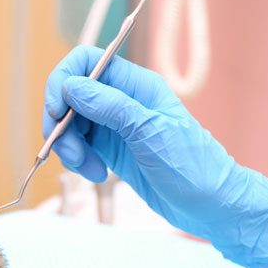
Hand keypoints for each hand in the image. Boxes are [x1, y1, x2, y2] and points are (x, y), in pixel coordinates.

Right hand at [44, 45, 267, 267]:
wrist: (211, 204)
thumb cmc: (192, 165)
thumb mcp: (149, 132)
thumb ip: (109, 106)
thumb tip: (70, 86)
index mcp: (135, 85)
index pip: (85, 62)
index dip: (62, 81)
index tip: (56, 112)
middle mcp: (120, 100)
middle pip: (70, 96)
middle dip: (61, 124)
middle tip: (69, 154)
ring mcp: (112, 125)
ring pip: (70, 124)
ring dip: (68, 147)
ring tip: (89, 170)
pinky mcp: (108, 149)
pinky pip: (78, 145)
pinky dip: (77, 160)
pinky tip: (96, 174)